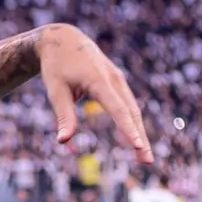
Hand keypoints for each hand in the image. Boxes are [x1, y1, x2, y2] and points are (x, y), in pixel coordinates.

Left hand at [36, 24, 153, 163]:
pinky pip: (128, 105)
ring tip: (143, 156)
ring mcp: (118, 80)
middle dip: (139, 137)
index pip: (117, 108)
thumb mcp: (55, 91)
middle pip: (131, 112)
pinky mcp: (117, 82)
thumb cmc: (56, 66)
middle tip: (146, 161)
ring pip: (133, 109)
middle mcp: (114, 79)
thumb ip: (63, 116)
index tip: (136, 145)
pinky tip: (135, 139)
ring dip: (139, 133)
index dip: (127, 128)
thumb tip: (63, 142)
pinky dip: (133, 122)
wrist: (61, 40)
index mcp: (99, 80)